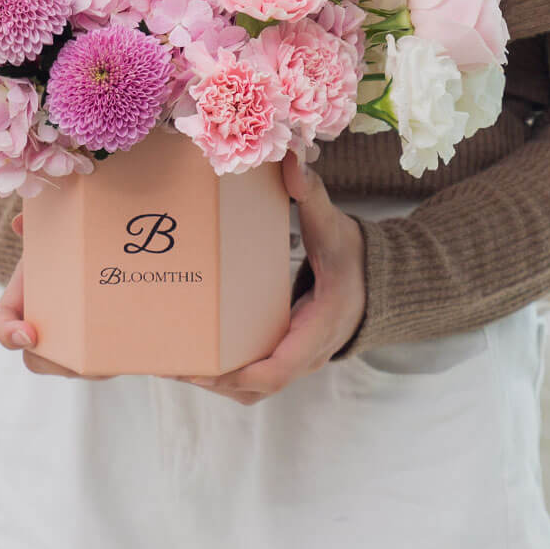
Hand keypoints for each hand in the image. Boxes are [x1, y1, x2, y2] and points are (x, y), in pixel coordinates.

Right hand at [0, 213, 112, 379]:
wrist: (99, 255)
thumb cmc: (68, 245)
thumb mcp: (52, 234)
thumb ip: (37, 223)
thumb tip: (19, 221)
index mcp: (25, 303)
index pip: (3, 325)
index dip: (8, 334)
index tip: (28, 333)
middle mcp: (46, 331)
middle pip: (39, 360)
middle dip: (55, 361)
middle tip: (78, 350)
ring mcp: (74, 346)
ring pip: (77, 369)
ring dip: (92, 366)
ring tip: (114, 351)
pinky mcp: (104, 350)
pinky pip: (109, 366)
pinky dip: (124, 361)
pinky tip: (149, 354)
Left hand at [176, 153, 365, 405]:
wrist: (378, 280)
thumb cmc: (353, 254)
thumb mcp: (334, 226)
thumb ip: (313, 195)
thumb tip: (292, 160)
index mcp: (320, 326)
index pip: (281, 368)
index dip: (243, 373)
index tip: (207, 370)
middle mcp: (308, 353)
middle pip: (257, 386)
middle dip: (213, 381)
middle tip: (171, 362)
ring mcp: (297, 360)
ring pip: (253, 389)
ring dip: (214, 382)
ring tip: (171, 362)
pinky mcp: (287, 354)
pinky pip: (254, 377)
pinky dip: (225, 374)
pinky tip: (193, 355)